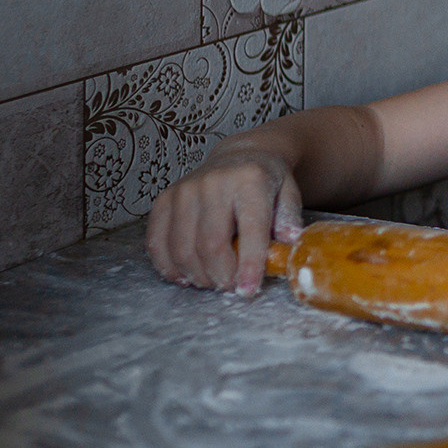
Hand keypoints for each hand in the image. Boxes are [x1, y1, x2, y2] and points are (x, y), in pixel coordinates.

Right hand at [146, 143, 305, 293]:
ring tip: (212, 280)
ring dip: (197, 275)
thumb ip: (290, 218)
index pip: (250, 229)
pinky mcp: (164, 199)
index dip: (248, 265)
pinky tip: (185, 274)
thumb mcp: (288, 193)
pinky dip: (169, 266)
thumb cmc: (265, 182)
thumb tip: (290, 241)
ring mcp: (184, 190)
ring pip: (182, 248)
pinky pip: (157, 242)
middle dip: (221, 276)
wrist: (237, 157)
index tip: (248, 291)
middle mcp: (213, 182)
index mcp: (249, 180)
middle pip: (210, 245)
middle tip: (231, 286)